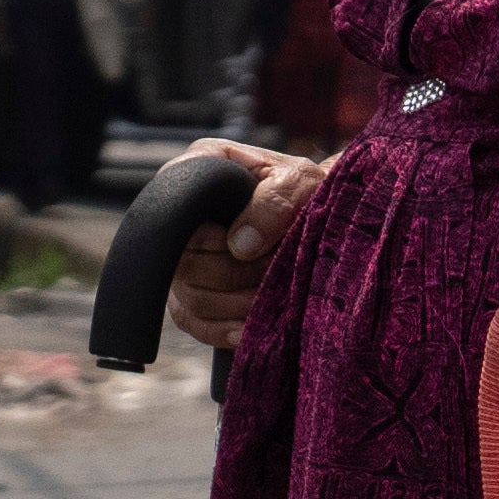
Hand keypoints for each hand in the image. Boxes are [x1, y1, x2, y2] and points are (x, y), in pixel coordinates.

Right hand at [167, 147, 332, 347]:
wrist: (320, 218)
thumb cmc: (308, 191)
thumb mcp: (302, 180)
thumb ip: (275, 200)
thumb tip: (240, 246)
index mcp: (198, 169)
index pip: (177, 211)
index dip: (212, 237)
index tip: (250, 245)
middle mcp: (182, 215)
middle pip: (184, 263)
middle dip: (238, 274)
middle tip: (276, 269)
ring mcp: (184, 259)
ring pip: (191, 297)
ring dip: (237, 303)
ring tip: (272, 294)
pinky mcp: (192, 294)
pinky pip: (194, 322)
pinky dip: (223, 329)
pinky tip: (249, 328)